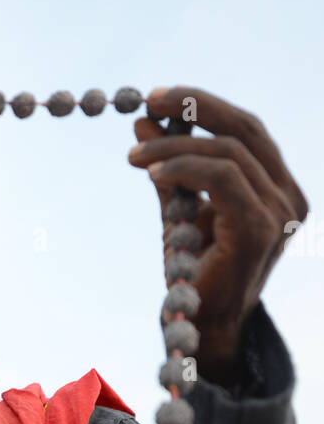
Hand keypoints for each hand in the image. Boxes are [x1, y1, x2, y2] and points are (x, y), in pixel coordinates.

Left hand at [127, 86, 307, 384]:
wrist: (200, 327)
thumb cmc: (193, 271)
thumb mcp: (179, 207)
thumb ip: (169, 166)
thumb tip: (144, 122)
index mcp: (278, 186)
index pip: (246, 128)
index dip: (203, 106)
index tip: (158, 97)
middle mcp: (288, 196)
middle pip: (245, 128)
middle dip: (193, 108)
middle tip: (146, 102)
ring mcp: (280, 212)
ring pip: (229, 151)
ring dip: (175, 146)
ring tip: (135, 157)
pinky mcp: (261, 229)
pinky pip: (222, 178)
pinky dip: (184, 167)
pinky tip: (152, 172)